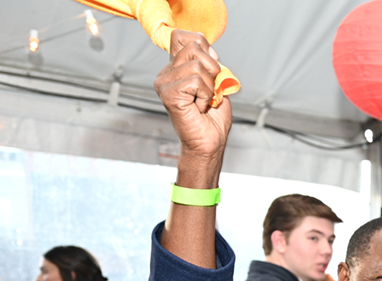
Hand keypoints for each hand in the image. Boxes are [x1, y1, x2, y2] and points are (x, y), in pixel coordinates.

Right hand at [153, 30, 232, 165]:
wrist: (210, 143)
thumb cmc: (213, 119)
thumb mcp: (217, 84)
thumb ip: (211, 64)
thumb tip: (210, 49)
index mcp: (176, 68)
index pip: (183, 36)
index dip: (203, 46)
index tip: (211, 70)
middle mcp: (167, 73)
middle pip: (194, 47)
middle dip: (212, 69)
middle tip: (209, 91)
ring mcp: (164, 82)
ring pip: (197, 66)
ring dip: (210, 87)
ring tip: (203, 102)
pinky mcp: (167, 93)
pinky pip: (196, 81)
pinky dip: (205, 96)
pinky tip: (199, 108)